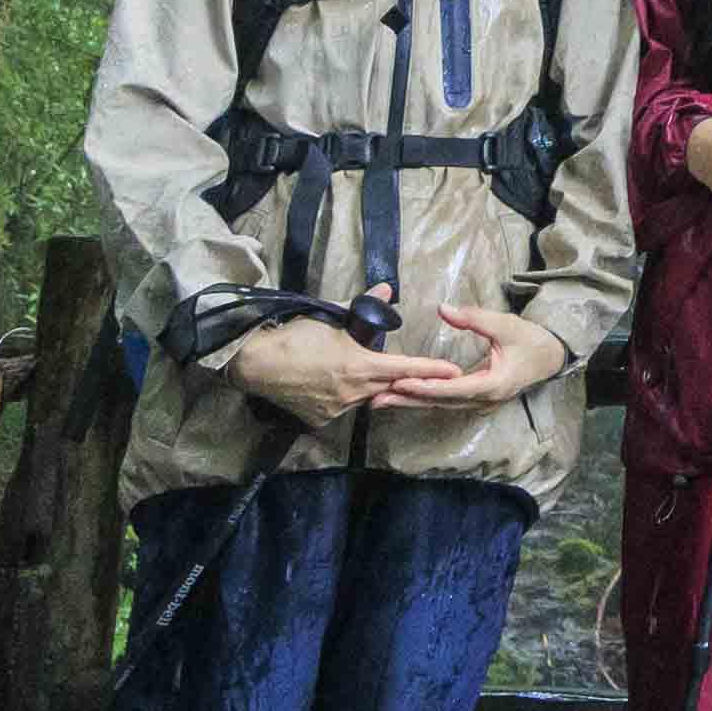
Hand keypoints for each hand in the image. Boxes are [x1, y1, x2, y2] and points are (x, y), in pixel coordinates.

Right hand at [225, 316, 434, 421]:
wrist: (256, 364)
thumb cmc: (294, 337)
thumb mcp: (331, 316)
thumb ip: (363, 307)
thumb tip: (386, 290)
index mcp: (360, 365)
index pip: (405, 368)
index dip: (431, 370)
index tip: (455, 373)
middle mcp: (354, 392)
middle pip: (387, 385)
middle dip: (400, 379)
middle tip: (416, 375)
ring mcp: (337, 409)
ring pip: (364, 397)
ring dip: (365, 386)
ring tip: (349, 371)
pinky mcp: (321, 420)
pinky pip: (341, 408)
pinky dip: (342, 397)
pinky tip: (330, 384)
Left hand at [378, 301, 567, 405]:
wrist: (550, 357)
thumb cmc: (530, 340)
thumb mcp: (505, 324)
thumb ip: (474, 318)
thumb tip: (444, 308)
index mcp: (492, 385)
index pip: (452, 388)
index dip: (425, 386)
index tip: (400, 382)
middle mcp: (483, 400)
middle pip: (439, 402)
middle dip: (407, 399)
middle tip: (376, 398)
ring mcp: (479, 404)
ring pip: (439, 405)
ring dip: (411, 402)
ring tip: (380, 401)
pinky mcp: (475, 401)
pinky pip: (445, 402)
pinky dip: (423, 399)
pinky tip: (404, 397)